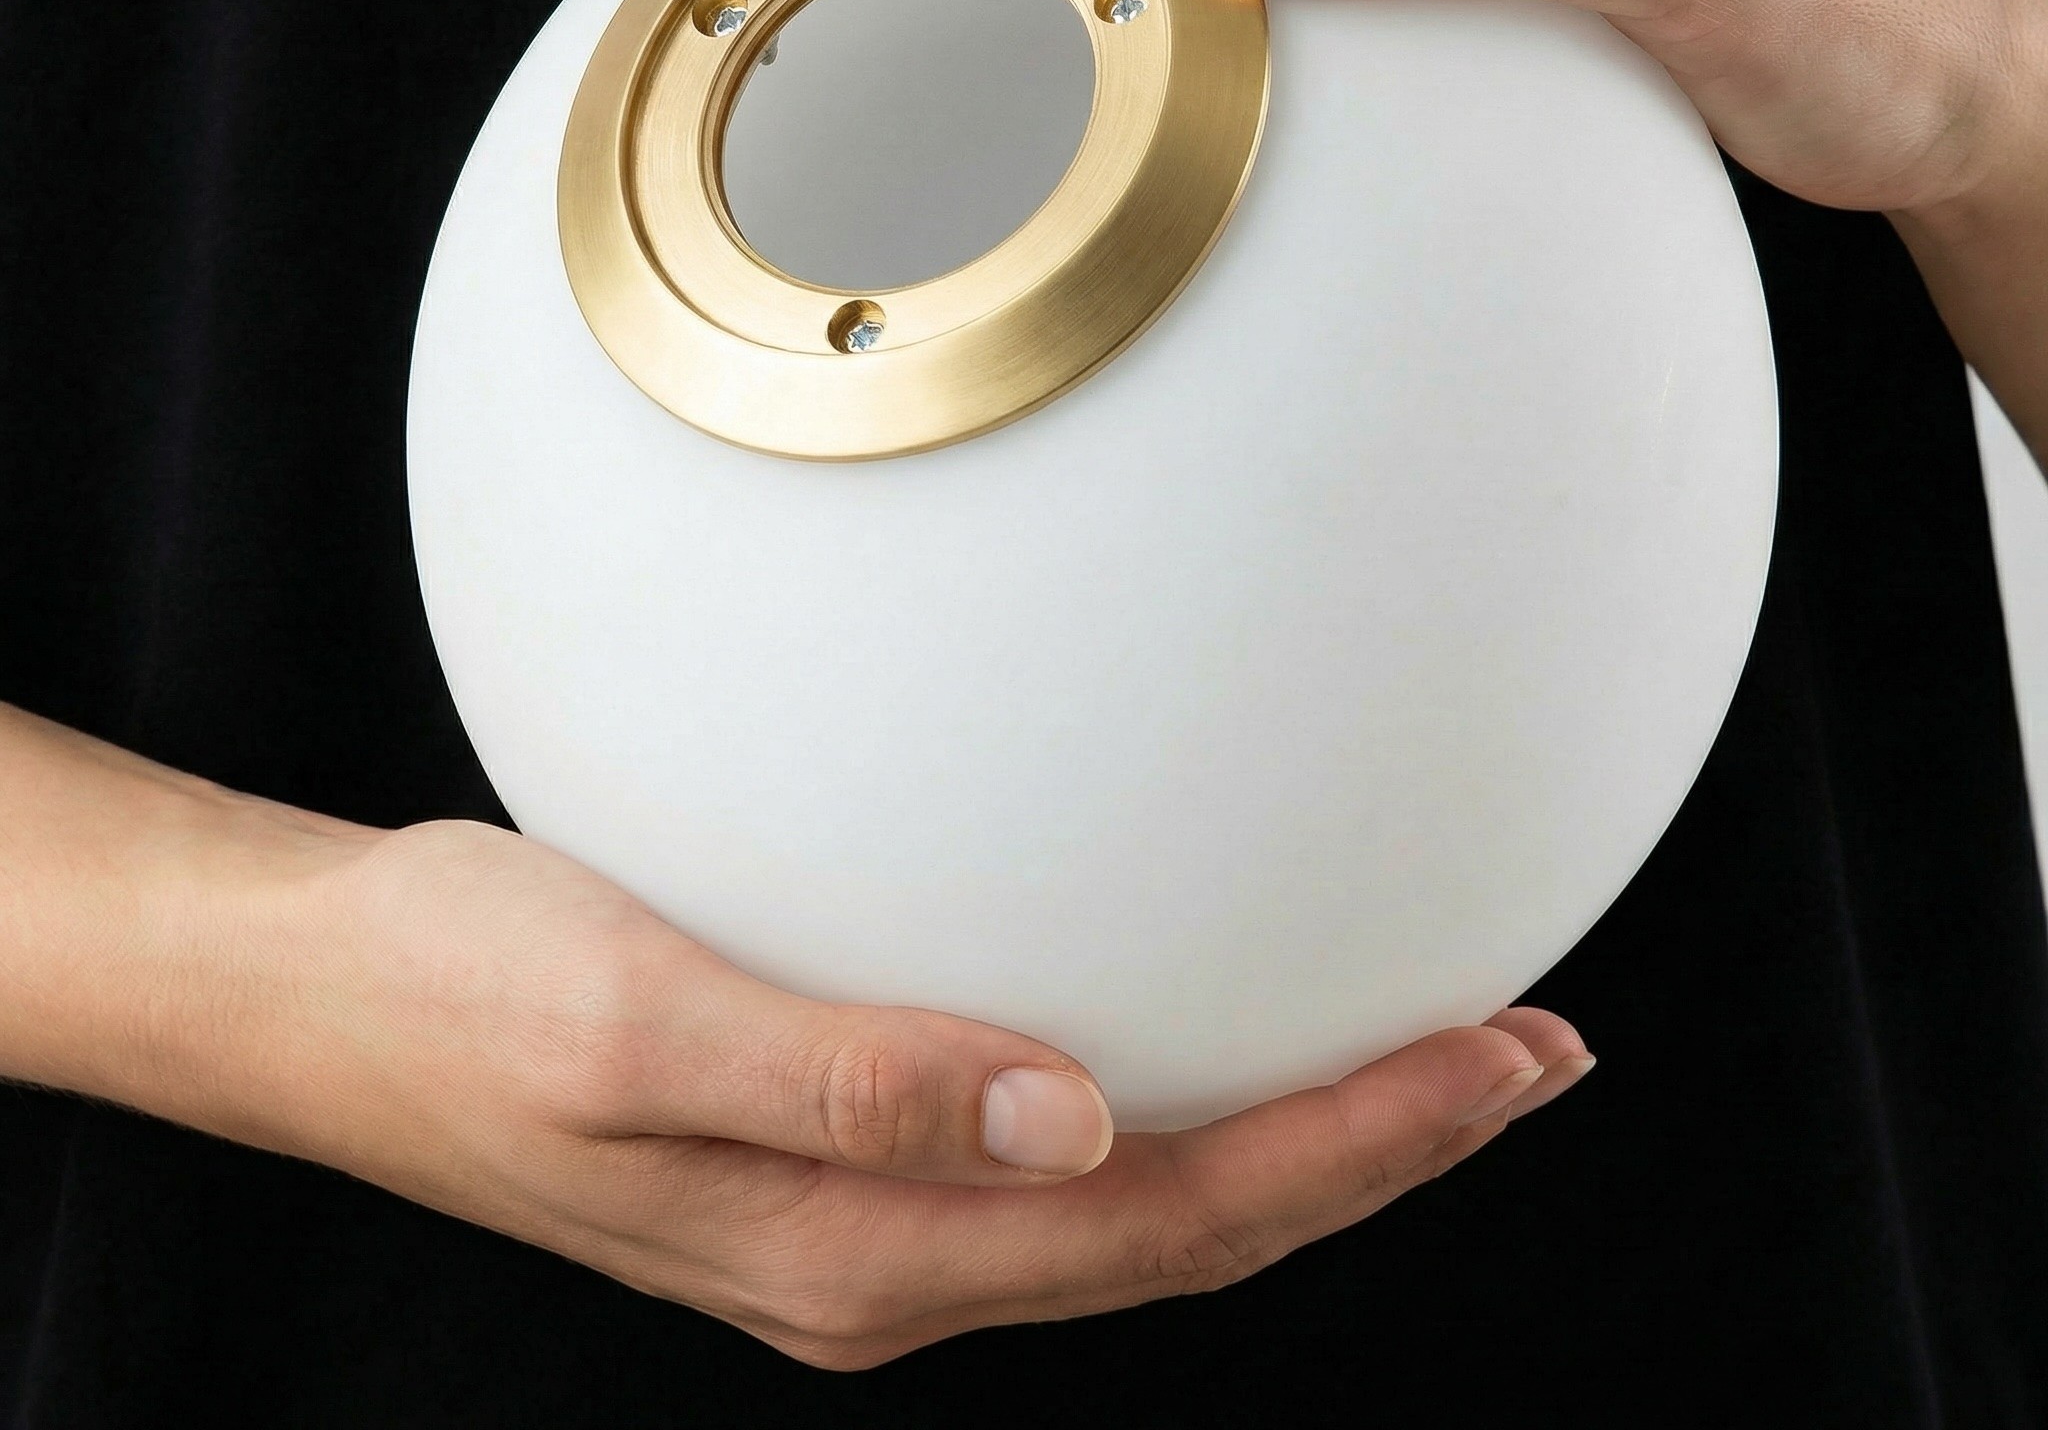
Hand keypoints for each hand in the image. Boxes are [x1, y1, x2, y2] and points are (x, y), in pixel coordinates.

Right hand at [0, 712, 1594, 1366]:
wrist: (330, 1002)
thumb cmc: (464, 998)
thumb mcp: (633, 1026)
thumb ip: (847, 1084)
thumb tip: (1069, 1126)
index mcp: (856, 1253)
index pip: (1171, 1225)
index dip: (1356, 1151)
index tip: (1503, 1061)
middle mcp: (880, 1255)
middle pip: (1188, 1229)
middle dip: (1372, 1149)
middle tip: (1525, 1052)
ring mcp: (859, 1208)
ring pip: (1136, 1202)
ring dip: (1291, 1128)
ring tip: (1416, 1050)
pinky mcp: (832, 1138)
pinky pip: (1052, 1143)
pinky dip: (1173, 1094)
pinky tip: (1201, 1020)